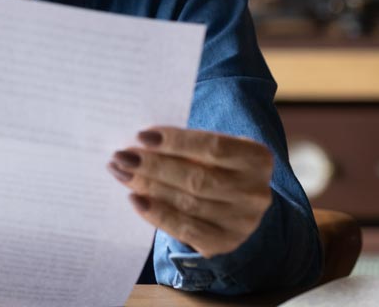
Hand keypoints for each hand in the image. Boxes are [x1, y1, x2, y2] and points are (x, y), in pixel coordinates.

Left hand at [108, 127, 272, 257]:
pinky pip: (185, 230)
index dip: (176, 142)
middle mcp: (255, 192)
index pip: (213, 147)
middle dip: (153, 166)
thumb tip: (141, 143)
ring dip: (148, 187)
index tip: (141, 135)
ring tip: (121, 173)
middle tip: (121, 156)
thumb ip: (187, 145)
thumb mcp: (214, 151)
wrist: (236, 205)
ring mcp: (243, 223)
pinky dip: (157, 214)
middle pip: (196, 178)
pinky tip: (135, 199)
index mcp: (257, 158)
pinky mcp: (225, 243)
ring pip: (187, 204)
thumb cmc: (216, 167)